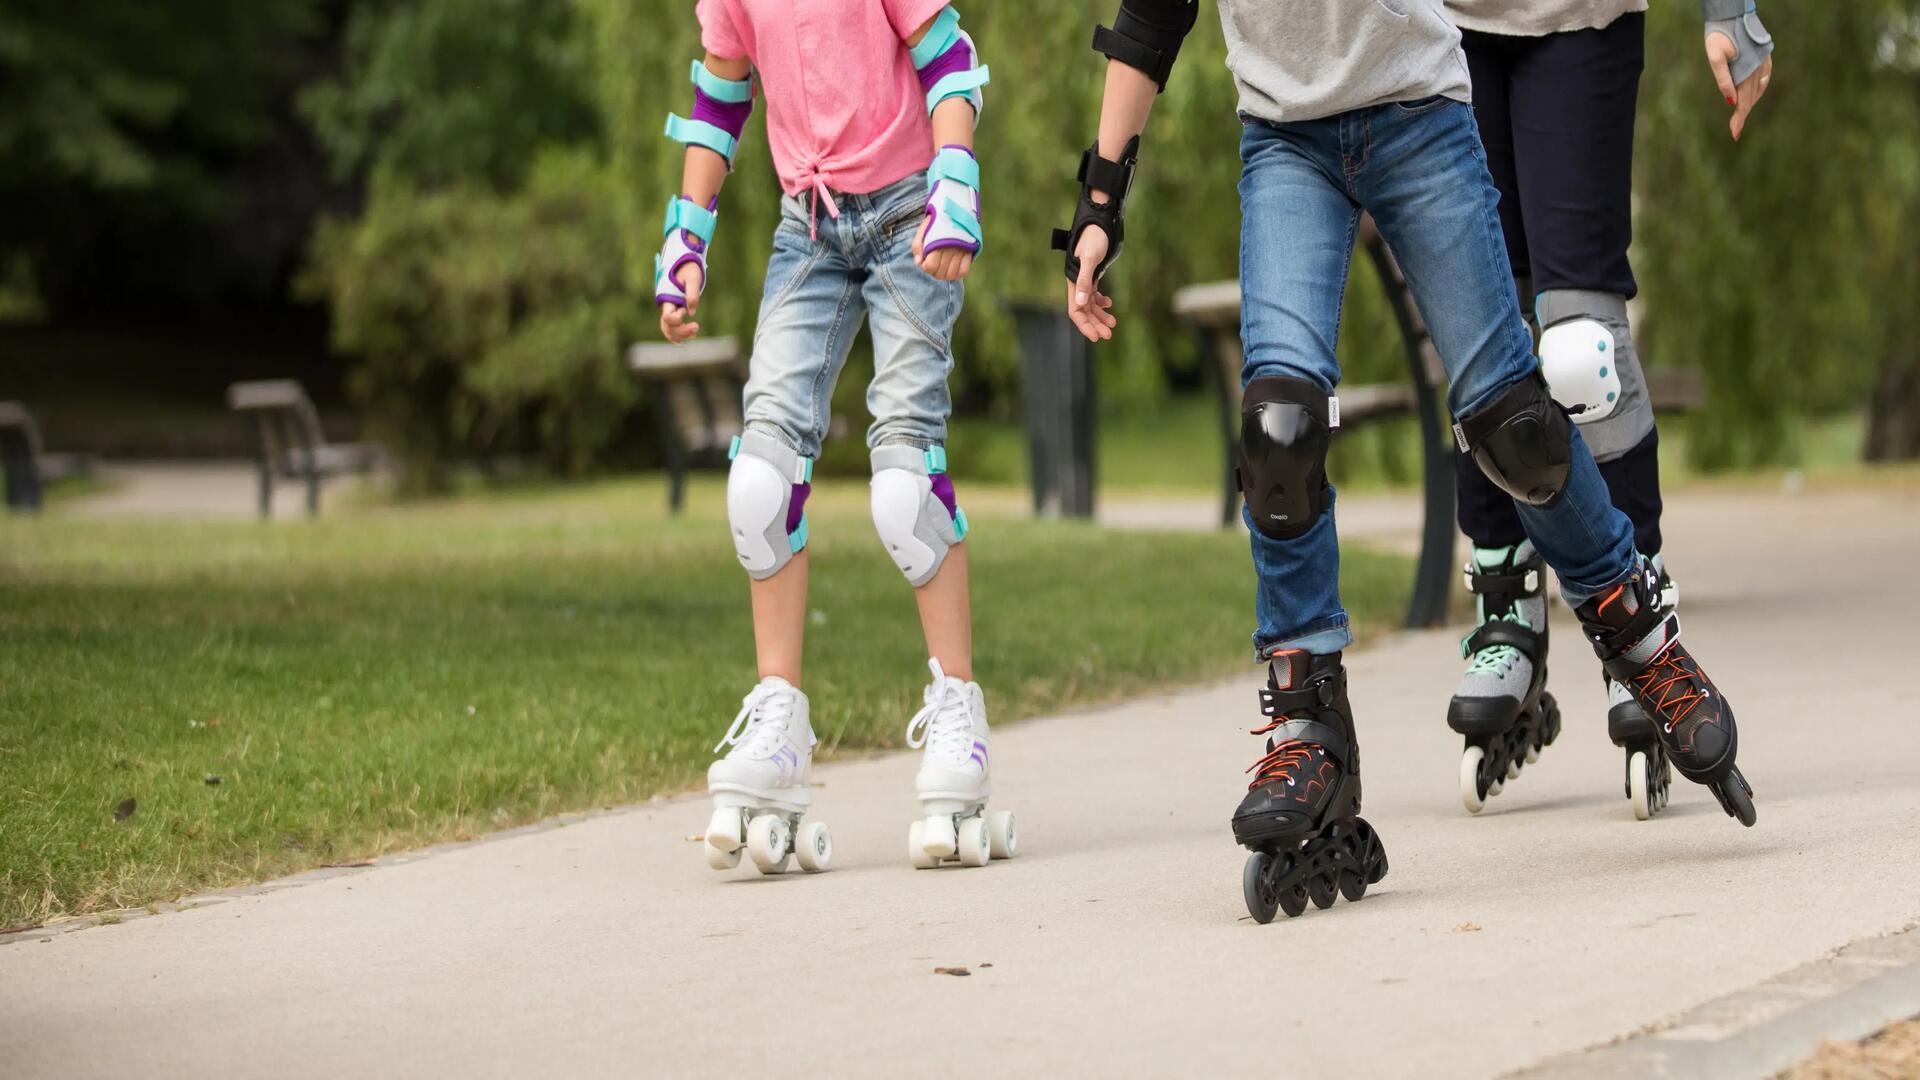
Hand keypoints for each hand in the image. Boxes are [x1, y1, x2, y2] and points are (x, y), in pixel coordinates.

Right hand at [658, 263, 703, 343]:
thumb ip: (692, 294)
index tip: (685, 310)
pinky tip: (686, 338)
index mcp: (668, 298)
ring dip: (680, 335)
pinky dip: (676, 334)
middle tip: (697, 327)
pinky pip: (671, 325)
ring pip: (669, 328)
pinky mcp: (674, 308)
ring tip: (694, 334)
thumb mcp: (693, 278)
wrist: (685, 260)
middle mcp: (666, 305)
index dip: (677, 318)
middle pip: (668, 326)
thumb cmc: (689, 268)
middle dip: (681, 331)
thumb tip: (691, 312)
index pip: (668, 316)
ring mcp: (669, 307)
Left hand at [913, 217, 974, 280]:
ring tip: (942, 267)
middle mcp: (949, 249)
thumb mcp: (922, 232)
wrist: (954, 210)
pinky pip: (964, 271)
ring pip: (951, 275)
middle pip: (940, 274)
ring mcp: (960, 251)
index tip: (926, 260)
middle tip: (934, 264)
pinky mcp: (969, 252)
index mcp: (936, 243)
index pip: (930, 267)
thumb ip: (917, 247)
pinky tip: (952, 268)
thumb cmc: (936, 223)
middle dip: (934, 272)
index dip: (926, 267)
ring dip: (945, 274)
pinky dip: (957, 274)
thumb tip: (919, 263)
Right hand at [1065, 226, 1116, 342]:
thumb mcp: (1090, 258)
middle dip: (1095, 323)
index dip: (1085, 325)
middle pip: (1084, 311)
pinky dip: (1102, 301)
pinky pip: (1094, 295)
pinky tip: (1110, 304)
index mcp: (1073, 282)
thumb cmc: (1094, 239)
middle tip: (1109, 335)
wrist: (1099, 224)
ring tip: (1113, 323)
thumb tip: (1080, 302)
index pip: (1075, 311)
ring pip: (1090, 304)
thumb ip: (1085, 280)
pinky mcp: (1093, 276)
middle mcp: (1077, 284)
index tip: (1097, 336)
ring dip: (1100, 315)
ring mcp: (1085, 281)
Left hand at [1705, 33, 1771, 140]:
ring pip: (1759, 90)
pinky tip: (1752, 96)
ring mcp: (1764, 62)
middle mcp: (1759, 68)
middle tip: (1735, 132)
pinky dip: (1758, 90)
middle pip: (1751, 98)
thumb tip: (1730, 102)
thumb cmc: (1718, 35)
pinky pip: (1764, 79)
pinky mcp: (1765, 56)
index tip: (1735, 135)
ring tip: (1740, 118)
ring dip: (1751, 103)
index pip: (1743, 102)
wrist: (1731, 15)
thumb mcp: (1714, 56)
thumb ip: (1723, 79)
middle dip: (1742, 115)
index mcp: (1746, 70)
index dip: (1739, 119)